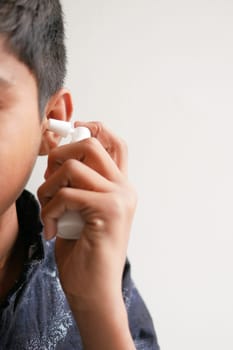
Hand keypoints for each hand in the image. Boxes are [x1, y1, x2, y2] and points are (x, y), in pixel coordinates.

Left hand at [38, 121, 136, 306]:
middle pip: (92, 144)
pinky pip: (66, 194)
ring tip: (48, 209)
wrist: (96, 291)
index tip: (69, 133)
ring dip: (49, 186)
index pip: (115, 143)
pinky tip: (51, 229)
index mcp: (120, 187)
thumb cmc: (84, 252)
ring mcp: (119, 198)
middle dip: (62, 153)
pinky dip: (49, 210)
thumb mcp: (78, 209)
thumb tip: (55, 154)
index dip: (94, 128)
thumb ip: (74, 182)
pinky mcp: (108, 211)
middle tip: (50, 177)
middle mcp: (124, 188)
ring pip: (74, 167)